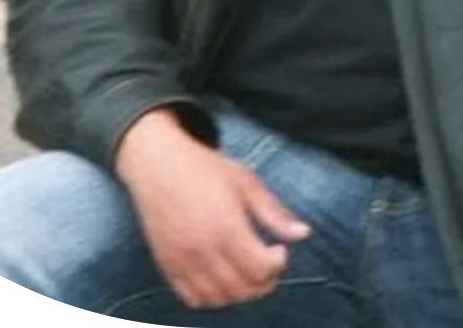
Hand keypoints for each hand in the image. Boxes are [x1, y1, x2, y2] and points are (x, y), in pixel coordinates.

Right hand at [114, 108, 312, 308]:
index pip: (261, 268)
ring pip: (219, 298)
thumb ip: (274, 212)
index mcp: (226, 226)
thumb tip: (304, 233)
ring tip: (247, 270)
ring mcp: (182, 260)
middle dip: (264, 282)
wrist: (157, 163)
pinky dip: (213, 297)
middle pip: (243, 288)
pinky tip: (222, 276)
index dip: (278, 263)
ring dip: (241, 292)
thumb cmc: (205, 168)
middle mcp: (202, 248)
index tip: (279, 249)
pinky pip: (193, 299)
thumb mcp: (246, 182)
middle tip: (268, 264)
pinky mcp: (167, 265)